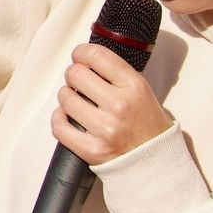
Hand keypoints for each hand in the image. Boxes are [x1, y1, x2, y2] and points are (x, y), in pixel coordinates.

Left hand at [52, 44, 170, 166]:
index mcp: (134, 86)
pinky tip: (67, 117)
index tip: (79, 56)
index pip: (97, 56)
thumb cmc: (145, 123)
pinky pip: (59, 126)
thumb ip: (116, 74)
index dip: (82, 53)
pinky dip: (59, 118)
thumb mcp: (141, 90)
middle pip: (76, 74)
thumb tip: (84, 59)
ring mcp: (105, 129)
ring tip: (76, 100)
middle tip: (77, 80)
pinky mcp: (91, 149)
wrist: (154, 159)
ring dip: (66, 97)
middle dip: (73, 75)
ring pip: (65, 98)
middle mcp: (119, 105)